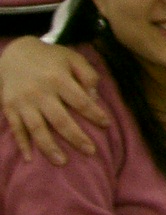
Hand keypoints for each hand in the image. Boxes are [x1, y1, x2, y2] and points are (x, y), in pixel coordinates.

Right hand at [0, 37, 110, 164]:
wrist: (15, 52)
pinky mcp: (9, 108)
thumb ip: (87, 75)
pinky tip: (30, 158)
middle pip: (60, 120)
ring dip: (49, 147)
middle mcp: (39, 92)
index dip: (94, 114)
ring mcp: (22, 102)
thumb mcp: (72, 58)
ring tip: (62, 162)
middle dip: (76, 138)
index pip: (80, 101)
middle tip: (90, 152)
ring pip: (37, 129)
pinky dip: (22, 144)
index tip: (107, 125)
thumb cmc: (50, 57)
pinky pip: (16, 129)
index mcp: (58, 79)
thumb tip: (94, 98)